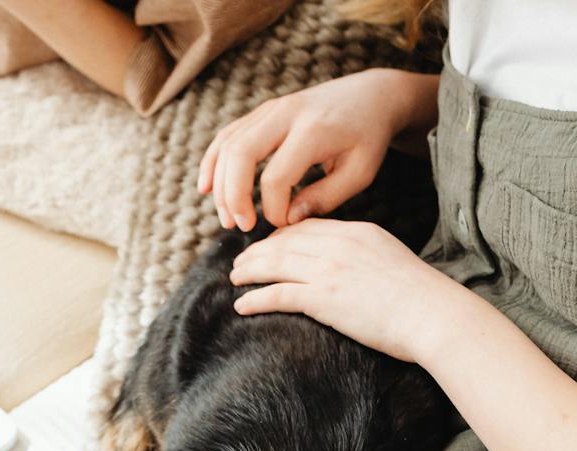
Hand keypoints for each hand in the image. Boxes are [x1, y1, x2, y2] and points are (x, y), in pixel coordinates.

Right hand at [197, 69, 437, 230]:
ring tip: (227, 219)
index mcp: (313, 131)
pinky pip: (228, 136)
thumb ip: (324, 198)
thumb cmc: (368, 139)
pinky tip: (206, 189)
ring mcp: (270, 108)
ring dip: (220, 185)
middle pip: (240, 155)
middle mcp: (286, 114)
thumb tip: (287, 219)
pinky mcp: (262, 111)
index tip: (284, 226)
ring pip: (229, 145)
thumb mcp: (359, 173)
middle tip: (240, 227)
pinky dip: (213, 162)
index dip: (273, 209)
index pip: (276, 178)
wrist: (370, 96)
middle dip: (233, 197)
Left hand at [229, 218, 453, 364]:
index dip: (282, 235)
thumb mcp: (392, 261)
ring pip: (275, 264)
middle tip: (241, 261)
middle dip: (259, 251)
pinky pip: (278, 294)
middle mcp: (339, 245)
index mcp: (357, 232)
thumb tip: (355, 269)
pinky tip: (242, 305)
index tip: (268, 244)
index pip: (309, 227)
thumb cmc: (422, 298)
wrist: (432, 314)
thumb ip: (367, 257)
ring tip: (235, 279)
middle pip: (286, 241)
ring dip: (250, 271)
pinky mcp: (323, 299)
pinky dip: (255, 298)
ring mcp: (329, 271)